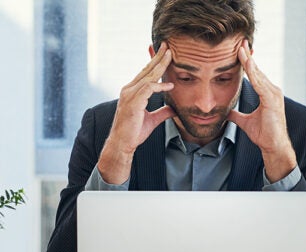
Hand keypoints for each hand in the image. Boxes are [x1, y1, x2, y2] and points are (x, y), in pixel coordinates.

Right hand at [98, 42, 175, 183]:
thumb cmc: (134, 132)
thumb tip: (174, 109)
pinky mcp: (133, 102)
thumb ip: (163, 111)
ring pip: (148, 75)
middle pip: (146, 69)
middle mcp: (129, 89)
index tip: (165, 54)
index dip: (155, 62)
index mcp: (132, 91)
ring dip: (160, 65)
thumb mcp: (153, 119)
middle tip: (168, 46)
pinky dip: (160, 86)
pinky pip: (148, 88)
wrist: (123, 144)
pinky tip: (170, 86)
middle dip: (158, 57)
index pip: (145, 73)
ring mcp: (129, 94)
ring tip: (171, 56)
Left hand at [228, 40, 296, 181]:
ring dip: (249, 61)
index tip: (239, 51)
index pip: (255, 74)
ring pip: (258, 74)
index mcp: (267, 94)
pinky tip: (247, 64)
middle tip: (239, 42)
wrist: (273, 145)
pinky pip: (260, 84)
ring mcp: (274, 94)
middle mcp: (272, 91)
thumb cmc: (264, 134)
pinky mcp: (272, 100)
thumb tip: (226, 113)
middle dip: (248, 56)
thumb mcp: (245, 122)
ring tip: (240, 48)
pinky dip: (253, 73)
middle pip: (257, 70)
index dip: (247, 63)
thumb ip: (237, 115)